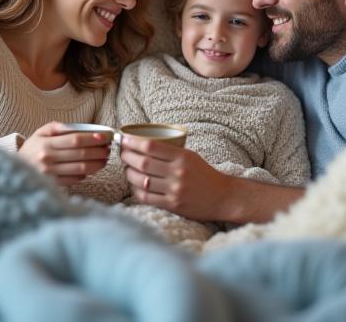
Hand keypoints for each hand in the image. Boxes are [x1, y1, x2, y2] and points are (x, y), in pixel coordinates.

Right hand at [18, 122, 111, 185]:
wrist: (14, 167)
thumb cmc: (32, 147)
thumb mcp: (41, 132)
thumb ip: (58, 127)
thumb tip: (79, 128)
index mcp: (46, 143)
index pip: (75, 140)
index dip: (92, 139)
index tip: (104, 137)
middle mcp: (48, 158)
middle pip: (80, 154)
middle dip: (98, 152)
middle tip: (108, 149)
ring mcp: (50, 173)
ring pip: (80, 168)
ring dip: (96, 164)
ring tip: (104, 160)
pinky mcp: (53, 184)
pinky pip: (74, 179)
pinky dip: (85, 174)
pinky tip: (90, 170)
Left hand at [119, 135, 233, 222]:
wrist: (223, 197)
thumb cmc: (205, 174)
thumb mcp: (191, 156)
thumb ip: (170, 152)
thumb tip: (142, 145)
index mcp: (182, 157)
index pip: (151, 146)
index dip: (133, 142)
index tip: (123, 139)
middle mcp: (177, 173)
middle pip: (142, 163)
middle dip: (127, 157)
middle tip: (122, 154)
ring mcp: (174, 190)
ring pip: (141, 180)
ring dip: (128, 173)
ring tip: (126, 168)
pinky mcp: (172, 205)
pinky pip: (146, 197)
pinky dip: (135, 190)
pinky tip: (133, 184)